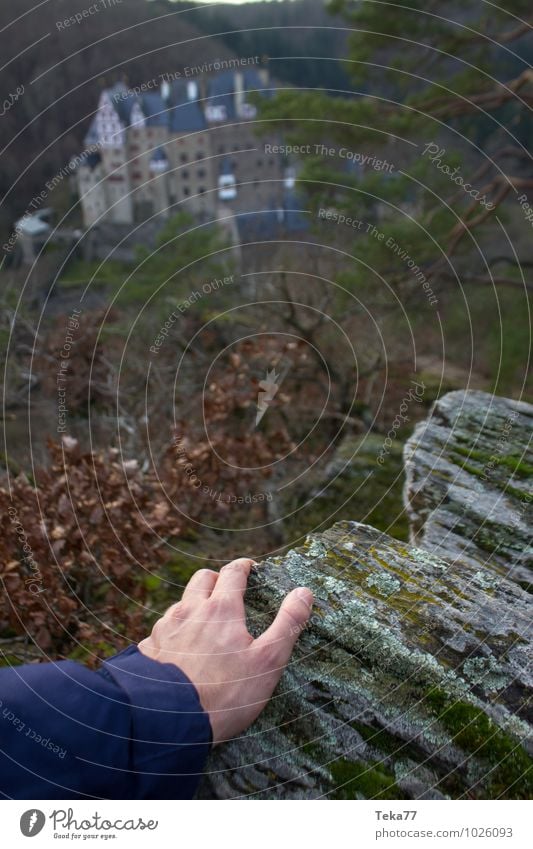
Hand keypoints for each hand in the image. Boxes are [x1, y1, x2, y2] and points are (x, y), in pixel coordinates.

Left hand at [138, 558, 312, 743]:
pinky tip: (181, 651)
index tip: (251, 568)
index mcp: (220, 609)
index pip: (233, 572)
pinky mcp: (149, 648)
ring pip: (181, 603)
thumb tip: (304, 593)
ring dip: (195, 605)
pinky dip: (175, 631)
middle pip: (202, 578)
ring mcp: (165, 628)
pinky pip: (163, 630)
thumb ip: (287, 624)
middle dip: (217, 579)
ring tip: (206, 624)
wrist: (170, 721)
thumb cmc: (226, 693)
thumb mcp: (268, 661)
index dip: (245, 567)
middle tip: (228, 591)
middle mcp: (189, 610)